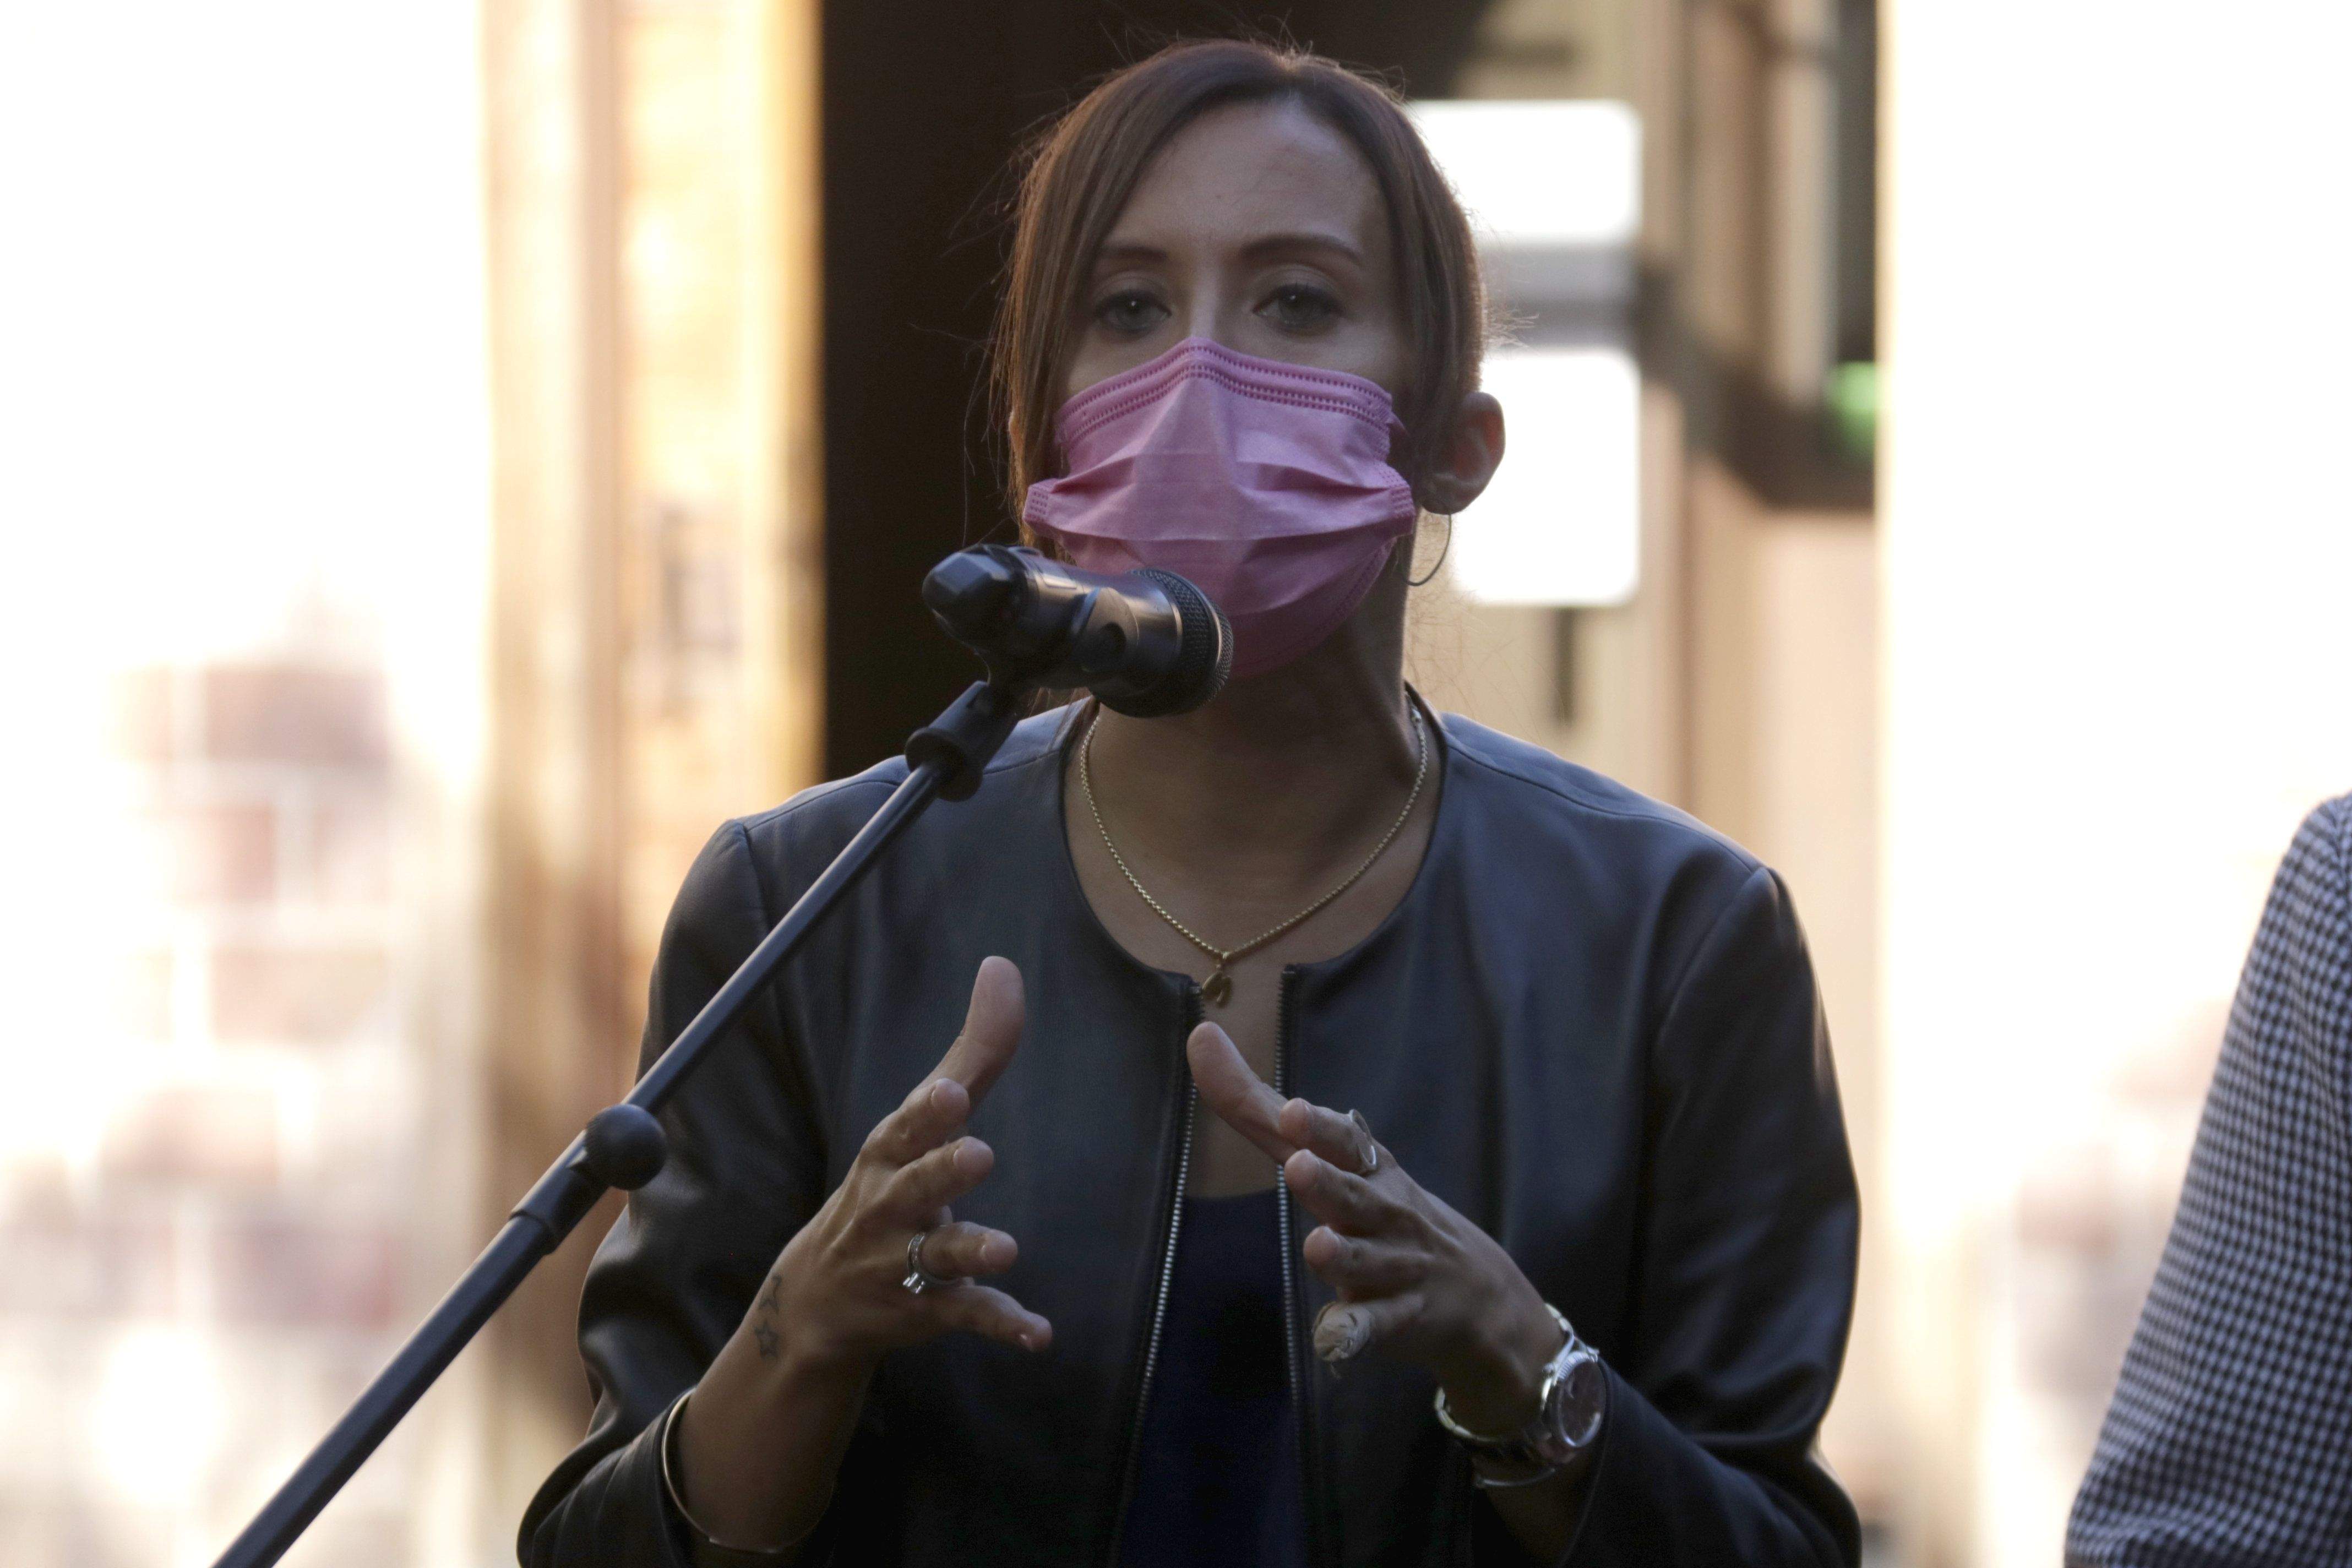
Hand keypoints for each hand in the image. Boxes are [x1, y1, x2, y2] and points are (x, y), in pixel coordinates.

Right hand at [754, 957, 1052, 1374]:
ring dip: (970, 1251)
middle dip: (942, 1171)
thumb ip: (974, 1051)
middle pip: (914, 1186)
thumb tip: (1003, 967)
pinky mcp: (927, 1308)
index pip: (906, 1126)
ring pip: (938, 1255)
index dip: (928, 1111)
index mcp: (889, 1153)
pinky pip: (965, 1315)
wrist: (820, 1296)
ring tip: (1006, 1249)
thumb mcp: (922, 1119)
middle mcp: (890, 1205)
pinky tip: (1039, 1334)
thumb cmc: (889, 1182)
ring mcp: (905, 1261)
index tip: (953, 1093)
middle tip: (979, 1153)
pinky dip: (1001, 1323)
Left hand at [1187, 1022, 1561, 1434]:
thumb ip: (1257, 1109)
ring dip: (1342, 1255)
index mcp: (1369, 1168)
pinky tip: (1333, 1338)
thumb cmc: (1383, 1211)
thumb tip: (1200, 1038)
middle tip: (1302, 1168)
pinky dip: (1355, 1333)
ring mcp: (1395, 1267)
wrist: (1478, 1295)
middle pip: (1356, 1197)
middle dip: (1331, 1183)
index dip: (1321, 1128)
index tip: (1292, 1111)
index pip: (1346, 1142)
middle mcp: (1384, 1212)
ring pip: (1364, 1264)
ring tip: (1319, 1246)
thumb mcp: (1332, 1158)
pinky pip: (1375, 1327)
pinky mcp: (1400, 1319)